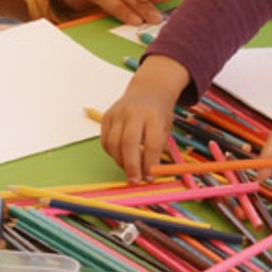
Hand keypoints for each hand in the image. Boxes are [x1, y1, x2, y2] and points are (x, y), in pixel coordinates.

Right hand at [100, 55, 189, 181]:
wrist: (148, 90)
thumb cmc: (159, 113)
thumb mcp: (166, 127)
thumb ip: (158, 149)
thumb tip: (149, 174)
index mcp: (153, 115)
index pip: (151, 142)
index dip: (150, 163)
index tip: (150, 178)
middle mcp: (133, 112)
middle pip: (128, 143)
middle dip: (131, 165)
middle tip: (135, 181)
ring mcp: (117, 113)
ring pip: (113, 143)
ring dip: (120, 161)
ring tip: (129, 170)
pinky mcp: (106, 116)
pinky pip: (105, 140)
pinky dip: (111, 153)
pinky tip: (121, 157)